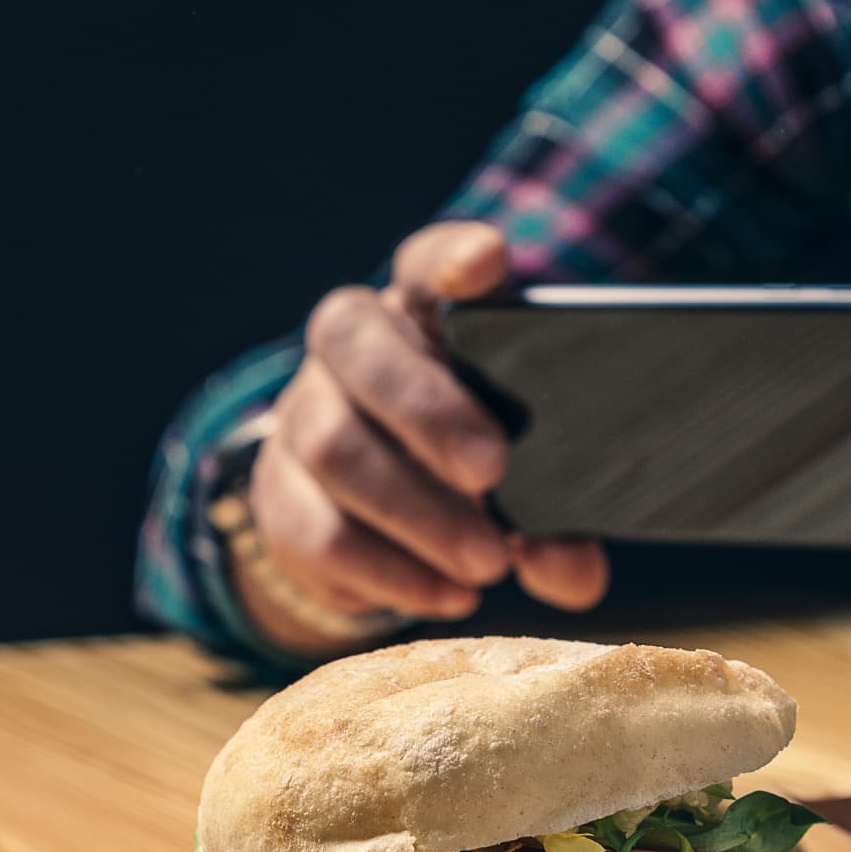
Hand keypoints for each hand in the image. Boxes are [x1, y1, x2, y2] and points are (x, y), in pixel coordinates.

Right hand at [242, 221, 609, 649]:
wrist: (365, 522)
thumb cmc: (467, 470)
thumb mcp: (523, 480)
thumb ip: (554, 518)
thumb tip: (573, 570)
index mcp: (423, 315)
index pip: (426, 264)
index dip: (450, 256)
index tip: (487, 262)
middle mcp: (349, 349)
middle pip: (357, 343)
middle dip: (426, 408)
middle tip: (493, 471)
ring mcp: (301, 415)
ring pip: (334, 447)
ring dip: (417, 512)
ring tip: (487, 563)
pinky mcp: (277, 494)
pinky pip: (319, 530)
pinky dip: (390, 571)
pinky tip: (448, 595)